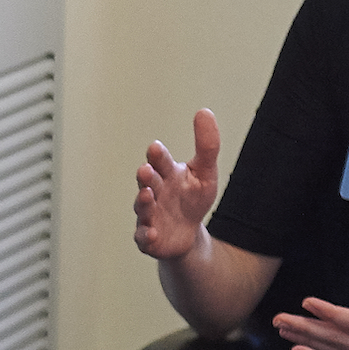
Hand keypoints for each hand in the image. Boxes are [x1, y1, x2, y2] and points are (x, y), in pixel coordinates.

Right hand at [134, 109, 221, 261]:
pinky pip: (143, 237)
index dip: (157, 156)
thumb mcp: (205, 173)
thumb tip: (205, 111)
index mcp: (166, 174)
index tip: (156, 148)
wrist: (187, 234)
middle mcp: (154, 192)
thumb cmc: (192, 199)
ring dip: (143, 202)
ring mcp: (148, 215)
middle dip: (145, 176)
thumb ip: (207, 145)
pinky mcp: (148, 238)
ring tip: (146, 196)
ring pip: (142, 207)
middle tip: (145, 170)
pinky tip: (152, 232)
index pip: (160, 162)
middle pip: (147, 182)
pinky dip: (146, 235)